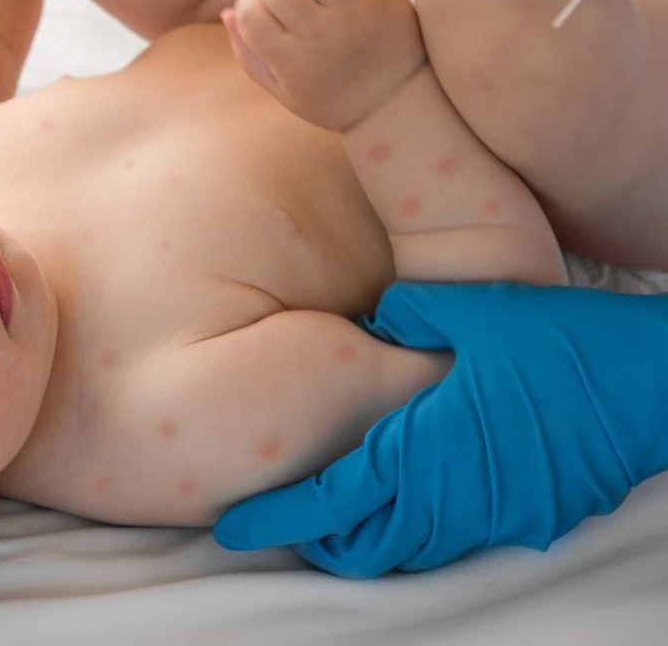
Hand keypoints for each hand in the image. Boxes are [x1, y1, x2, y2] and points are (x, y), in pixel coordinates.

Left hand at [213, 281, 667, 577]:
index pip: (328, 500)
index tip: (235, 525)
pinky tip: (405, 506)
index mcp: (418, 450)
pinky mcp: (521, 521)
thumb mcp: (469, 311)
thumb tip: (369, 321)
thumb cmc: (556, 344)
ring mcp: (486, 517)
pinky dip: (412, 534)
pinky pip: (448, 541)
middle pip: (358, 544)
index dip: (277, 516)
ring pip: (404, 550)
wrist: (646, 387)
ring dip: (362, 540)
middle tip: (281, 522)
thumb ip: (405, 315)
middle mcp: (445, 497)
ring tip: (331, 519)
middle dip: (313, 540)